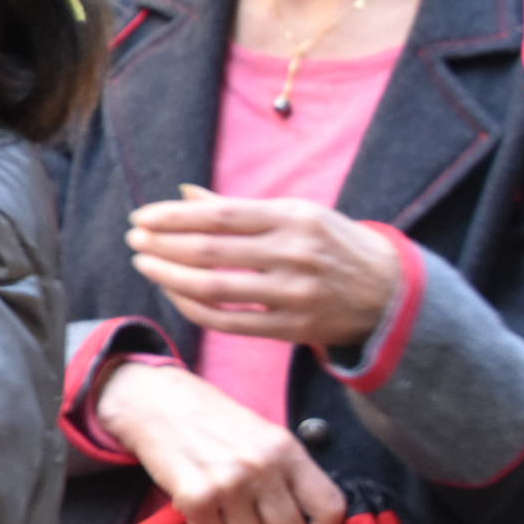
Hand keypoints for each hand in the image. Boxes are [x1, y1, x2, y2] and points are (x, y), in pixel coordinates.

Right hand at [94, 359, 345, 523]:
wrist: (157, 403)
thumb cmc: (215, 424)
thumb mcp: (265, 437)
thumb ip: (290, 476)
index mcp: (288, 450)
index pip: (330, 509)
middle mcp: (263, 467)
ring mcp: (229, 483)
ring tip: (226, 519)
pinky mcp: (196, 497)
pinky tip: (205, 518)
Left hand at [126, 188, 400, 348]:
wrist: (388, 293)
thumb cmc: (332, 244)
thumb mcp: (297, 213)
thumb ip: (239, 208)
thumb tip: (183, 194)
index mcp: (293, 218)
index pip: (219, 215)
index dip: (173, 217)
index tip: (142, 217)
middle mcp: (293, 254)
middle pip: (210, 251)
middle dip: (163, 245)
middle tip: (134, 240)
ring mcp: (292, 295)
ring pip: (214, 288)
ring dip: (169, 276)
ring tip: (145, 264)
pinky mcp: (291, 329)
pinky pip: (229, 322)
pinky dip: (194, 308)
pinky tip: (173, 294)